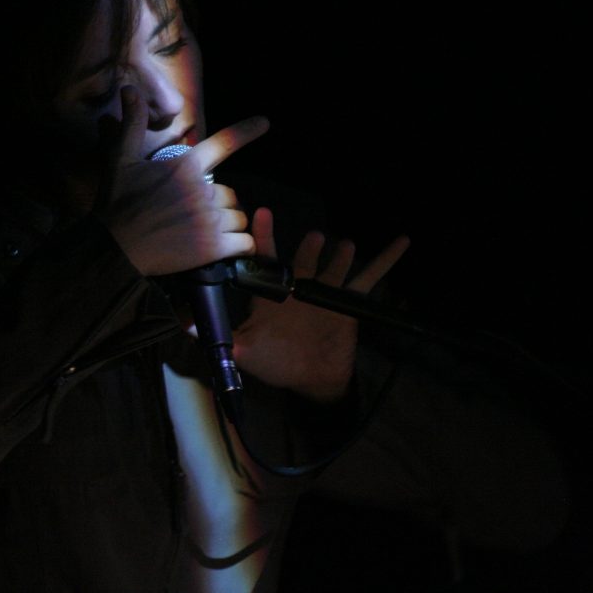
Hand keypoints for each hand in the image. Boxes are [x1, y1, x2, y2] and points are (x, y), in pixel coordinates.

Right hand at [97, 86, 269, 275]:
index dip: (247, 131)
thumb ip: (132, 124)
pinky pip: (245, 242)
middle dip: (219, 202)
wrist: (115, 247)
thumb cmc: (117, 203)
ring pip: (239, 217)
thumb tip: (129, 89)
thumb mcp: (120, 159)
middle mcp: (203, 190)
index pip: (224, 143)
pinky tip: (226, 247)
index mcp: (186, 166)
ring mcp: (210, 220)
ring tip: (206, 232)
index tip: (264, 123)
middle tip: (195, 213)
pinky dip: (240, 245)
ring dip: (228, 224)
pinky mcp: (213, 247)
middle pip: (231, 193)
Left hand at [232, 208, 409, 402]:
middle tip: (313, 238)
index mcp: (272, 294)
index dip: (263, 238)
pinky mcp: (349, 303)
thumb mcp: (246, 352)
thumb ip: (224, 340)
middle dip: (308, 248)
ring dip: (340, 256)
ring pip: (335, 267)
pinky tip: (401, 241)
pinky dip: (386, 261)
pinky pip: (370, 280)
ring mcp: (325, 293)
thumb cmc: (276, 362)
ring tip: (344, 246)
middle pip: (303, 261)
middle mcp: (298, 287)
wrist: (311, 379)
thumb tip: (191, 331)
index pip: (266, 260)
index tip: (261, 213)